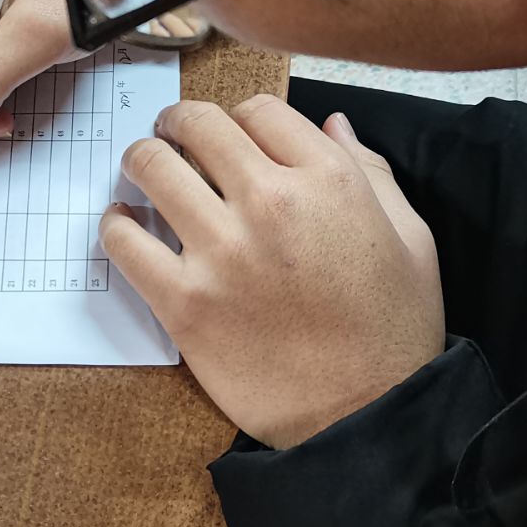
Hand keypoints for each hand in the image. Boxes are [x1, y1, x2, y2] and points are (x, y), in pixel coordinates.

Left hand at [100, 97, 444, 449]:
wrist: (365, 417)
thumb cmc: (392, 330)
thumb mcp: (411, 238)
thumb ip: (370, 172)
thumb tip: (333, 123)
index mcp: (329, 180)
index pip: (258, 110)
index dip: (239, 117)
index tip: (230, 136)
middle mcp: (271, 203)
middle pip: (198, 126)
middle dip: (178, 122)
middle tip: (170, 133)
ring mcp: (221, 252)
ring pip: (152, 167)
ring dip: (142, 160)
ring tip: (143, 170)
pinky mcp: (183, 301)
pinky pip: (124, 240)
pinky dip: (115, 224)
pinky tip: (124, 224)